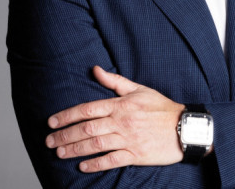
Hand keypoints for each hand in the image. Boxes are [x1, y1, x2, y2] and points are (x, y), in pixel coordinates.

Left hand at [45, 66, 185, 172]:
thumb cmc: (162, 107)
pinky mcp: (136, 154)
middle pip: (87, 128)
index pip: (87, 109)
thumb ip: (115, 81)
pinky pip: (112, 160)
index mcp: (121, 105)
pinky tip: (83, 166)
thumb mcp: (139, 89)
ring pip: (96, 144)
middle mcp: (122, 121)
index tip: (52, 122)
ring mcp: (129, 139)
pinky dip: (96, 164)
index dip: (67, 115)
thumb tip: (95, 69)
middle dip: (65, 135)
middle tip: (49, 141)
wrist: (185, 127)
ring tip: (60, 153)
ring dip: (75, 149)